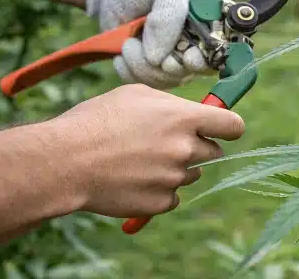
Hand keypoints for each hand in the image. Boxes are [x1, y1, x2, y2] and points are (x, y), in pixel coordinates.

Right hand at [48, 84, 245, 217]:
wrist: (65, 161)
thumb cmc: (96, 121)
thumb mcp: (136, 95)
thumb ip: (171, 105)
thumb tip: (189, 113)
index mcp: (183, 118)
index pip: (232, 125)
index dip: (228, 127)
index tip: (223, 129)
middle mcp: (185, 149)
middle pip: (213, 151)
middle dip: (196, 147)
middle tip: (165, 143)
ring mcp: (174, 178)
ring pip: (191, 174)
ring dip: (175, 169)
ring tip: (139, 160)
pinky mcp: (160, 203)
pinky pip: (172, 197)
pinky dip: (158, 191)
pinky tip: (133, 179)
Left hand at [86, 0, 215, 88]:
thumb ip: (169, 17)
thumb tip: (159, 59)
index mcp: (210, 22)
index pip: (219, 50)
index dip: (205, 59)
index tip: (188, 58)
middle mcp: (197, 44)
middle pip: (191, 71)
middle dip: (165, 65)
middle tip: (144, 51)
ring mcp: (176, 60)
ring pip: (166, 80)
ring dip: (140, 65)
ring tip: (128, 42)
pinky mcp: (154, 71)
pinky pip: (145, 84)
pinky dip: (129, 71)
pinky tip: (123, 53)